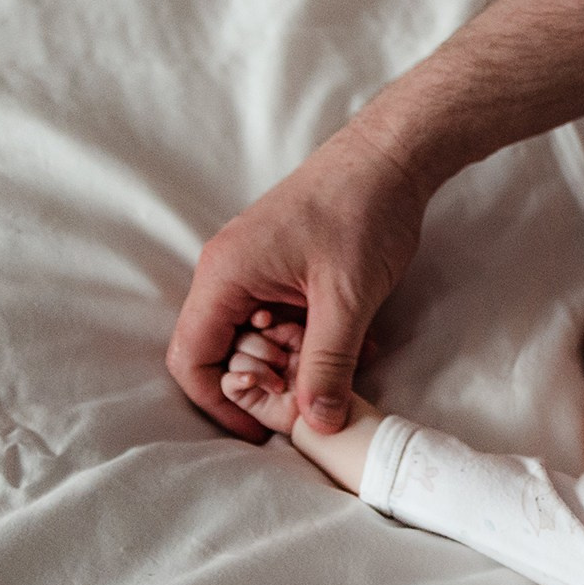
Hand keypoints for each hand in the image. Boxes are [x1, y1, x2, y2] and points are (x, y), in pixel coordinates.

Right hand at [168, 124, 428, 438]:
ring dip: (299, 357)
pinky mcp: (279, 264)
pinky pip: (280, 315)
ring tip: (350, 357)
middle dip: (270, 378)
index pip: (192, 358)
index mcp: (225, 276)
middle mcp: (227, 271)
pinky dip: (312, 334)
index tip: (264, 429)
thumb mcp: (348, 301)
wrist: (391, 156)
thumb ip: (328, 365)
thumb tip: (316, 424)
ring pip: (257, 336)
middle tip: (319, 387)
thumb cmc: (363, 213)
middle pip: (223, 350)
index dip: (222, 403)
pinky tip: (358, 337)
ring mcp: (252, 265)